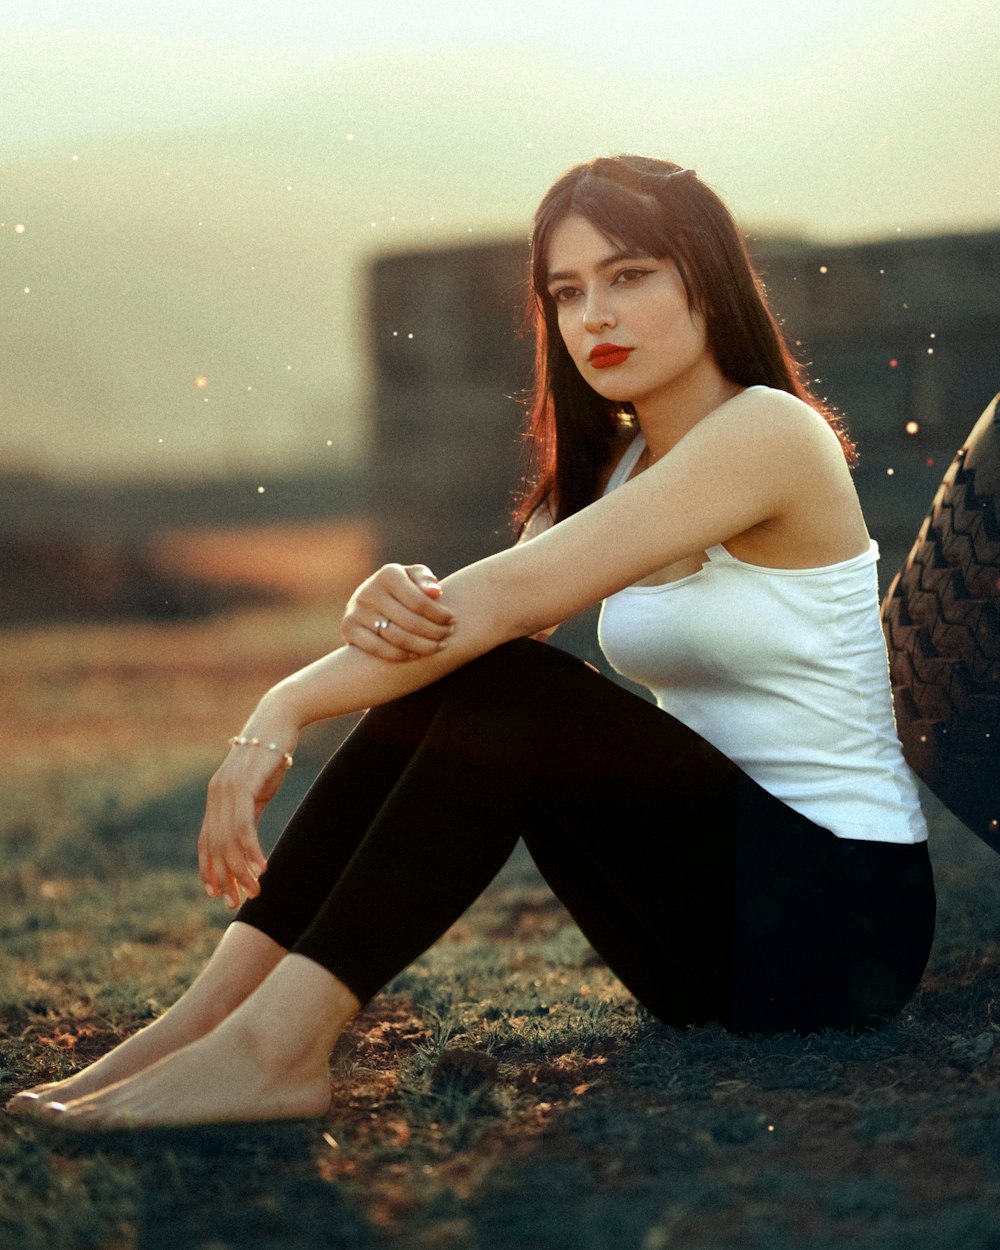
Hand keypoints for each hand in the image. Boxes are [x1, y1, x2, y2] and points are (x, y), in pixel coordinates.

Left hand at [198, 711, 297, 908]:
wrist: (279, 721)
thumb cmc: (272, 754)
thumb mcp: (258, 788)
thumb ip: (249, 811)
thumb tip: (247, 838)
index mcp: (216, 797)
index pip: (206, 841)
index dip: (209, 869)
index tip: (217, 894)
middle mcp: (216, 795)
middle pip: (214, 847)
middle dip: (225, 878)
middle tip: (236, 902)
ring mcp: (227, 791)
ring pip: (228, 841)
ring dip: (241, 871)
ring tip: (255, 891)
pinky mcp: (244, 787)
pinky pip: (244, 827)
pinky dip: (251, 850)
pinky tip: (262, 867)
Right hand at [341, 563, 454, 659]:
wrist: (369, 600)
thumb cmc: (401, 588)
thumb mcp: (414, 577)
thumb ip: (425, 580)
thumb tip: (435, 592)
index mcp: (388, 574)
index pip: (419, 601)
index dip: (439, 615)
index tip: (453, 621)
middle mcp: (369, 590)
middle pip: (410, 622)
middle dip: (434, 632)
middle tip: (448, 636)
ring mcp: (356, 610)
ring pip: (396, 637)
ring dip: (422, 646)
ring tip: (437, 647)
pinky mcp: (348, 628)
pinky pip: (378, 649)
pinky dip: (400, 655)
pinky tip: (415, 655)